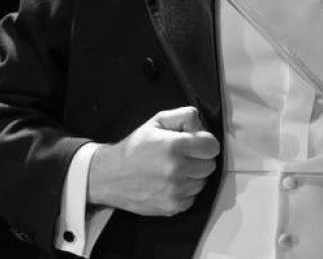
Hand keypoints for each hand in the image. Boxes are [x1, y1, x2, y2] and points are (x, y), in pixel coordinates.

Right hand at [88, 106, 219, 216]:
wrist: (110, 175)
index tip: (196, 142)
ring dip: (193, 175)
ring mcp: (175, 191)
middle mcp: (176, 170)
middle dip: (200, 158)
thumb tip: (201, 126)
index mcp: (175, 146)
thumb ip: (184, 115)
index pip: (212, 146)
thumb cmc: (135, 147)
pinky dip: (186, 190)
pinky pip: (193, 197)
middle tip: (184, 154)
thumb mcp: (158, 120)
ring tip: (175, 168)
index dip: (205, 142)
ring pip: (202, 182)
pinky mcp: (172, 207)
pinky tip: (171, 181)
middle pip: (210, 165)